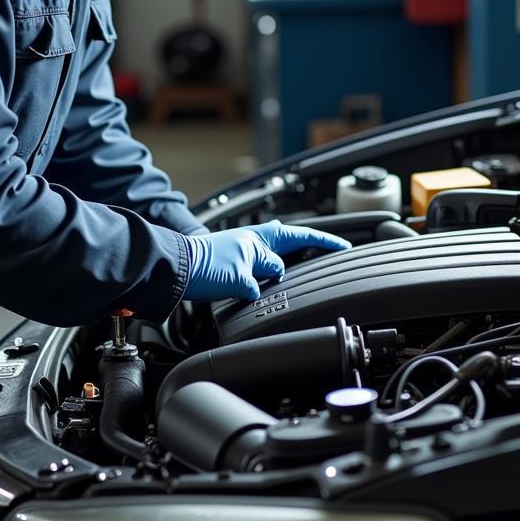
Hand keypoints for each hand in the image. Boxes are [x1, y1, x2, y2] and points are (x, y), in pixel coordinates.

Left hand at [183, 219, 350, 302]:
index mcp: (260, 238)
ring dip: (289, 260)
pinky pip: (260, 268)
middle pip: (290, 241)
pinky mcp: (231, 264)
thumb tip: (276, 275)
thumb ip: (266, 275)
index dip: (324, 242)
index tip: (343, 247)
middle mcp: (253, 241)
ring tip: (305, 268)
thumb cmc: (204, 266)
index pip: (301, 236)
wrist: (175, 270)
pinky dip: (270, 273)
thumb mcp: (243, 275)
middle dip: (310, 246)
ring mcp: (242, 251)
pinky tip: (271, 284)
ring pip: (275, 255)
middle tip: (328, 254)